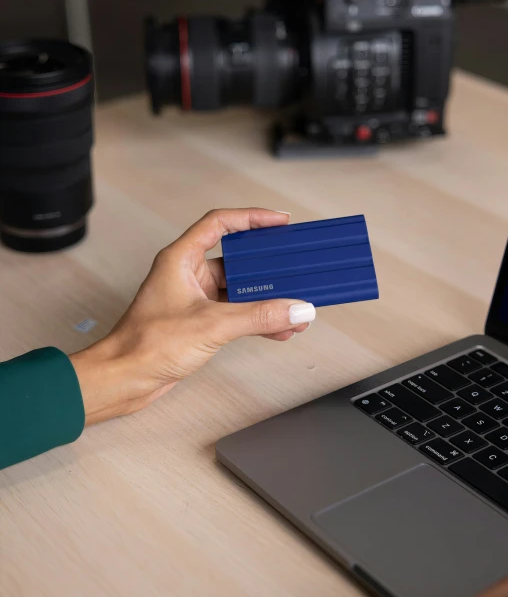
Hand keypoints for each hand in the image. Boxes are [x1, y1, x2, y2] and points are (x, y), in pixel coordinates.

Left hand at [70, 208, 315, 424]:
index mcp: (181, 258)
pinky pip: (236, 312)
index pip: (220, 223)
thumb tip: (295, 309)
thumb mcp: (211, 325)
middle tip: (293, 264)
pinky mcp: (198, 322)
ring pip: (238, 289)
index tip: (279, 221)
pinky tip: (278, 329)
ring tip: (294, 305)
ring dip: (266, 298)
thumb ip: (258, 316)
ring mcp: (193, 298)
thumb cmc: (145, 345)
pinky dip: (257, 318)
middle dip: (267, 265)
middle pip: (235, 258)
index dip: (251, 217)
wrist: (123, 379)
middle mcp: (187, 273)